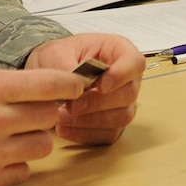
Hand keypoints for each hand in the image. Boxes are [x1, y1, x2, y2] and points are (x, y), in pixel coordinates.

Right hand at [0, 67, 86, 185]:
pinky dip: (15, 166)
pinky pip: (23, 172)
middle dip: (44, 115)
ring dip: (32, 141)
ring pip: (43, 146)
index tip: (78, 87)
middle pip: (50, 116)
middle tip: (28, 115)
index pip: (49, 84)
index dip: (70, 85)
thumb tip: (54, 89)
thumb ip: (8, 85)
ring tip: (9, 138)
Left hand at [25, 33, 146, 143]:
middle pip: (129, 94)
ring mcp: (123, 103)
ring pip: (122, 117)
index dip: (122, 75)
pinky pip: (109, 134)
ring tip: (62, 118)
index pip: (134, 62)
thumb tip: (75, 85)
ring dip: (92, 121)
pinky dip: (86, 134)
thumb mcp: (56, 53)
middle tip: (72, 105)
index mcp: (119, 51)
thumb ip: (65, 65)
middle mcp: (127, 78)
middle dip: (99, 103)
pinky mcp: (114, 123)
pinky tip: (64, 128)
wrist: (51, 75)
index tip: (101, 85)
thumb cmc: (59, 57)